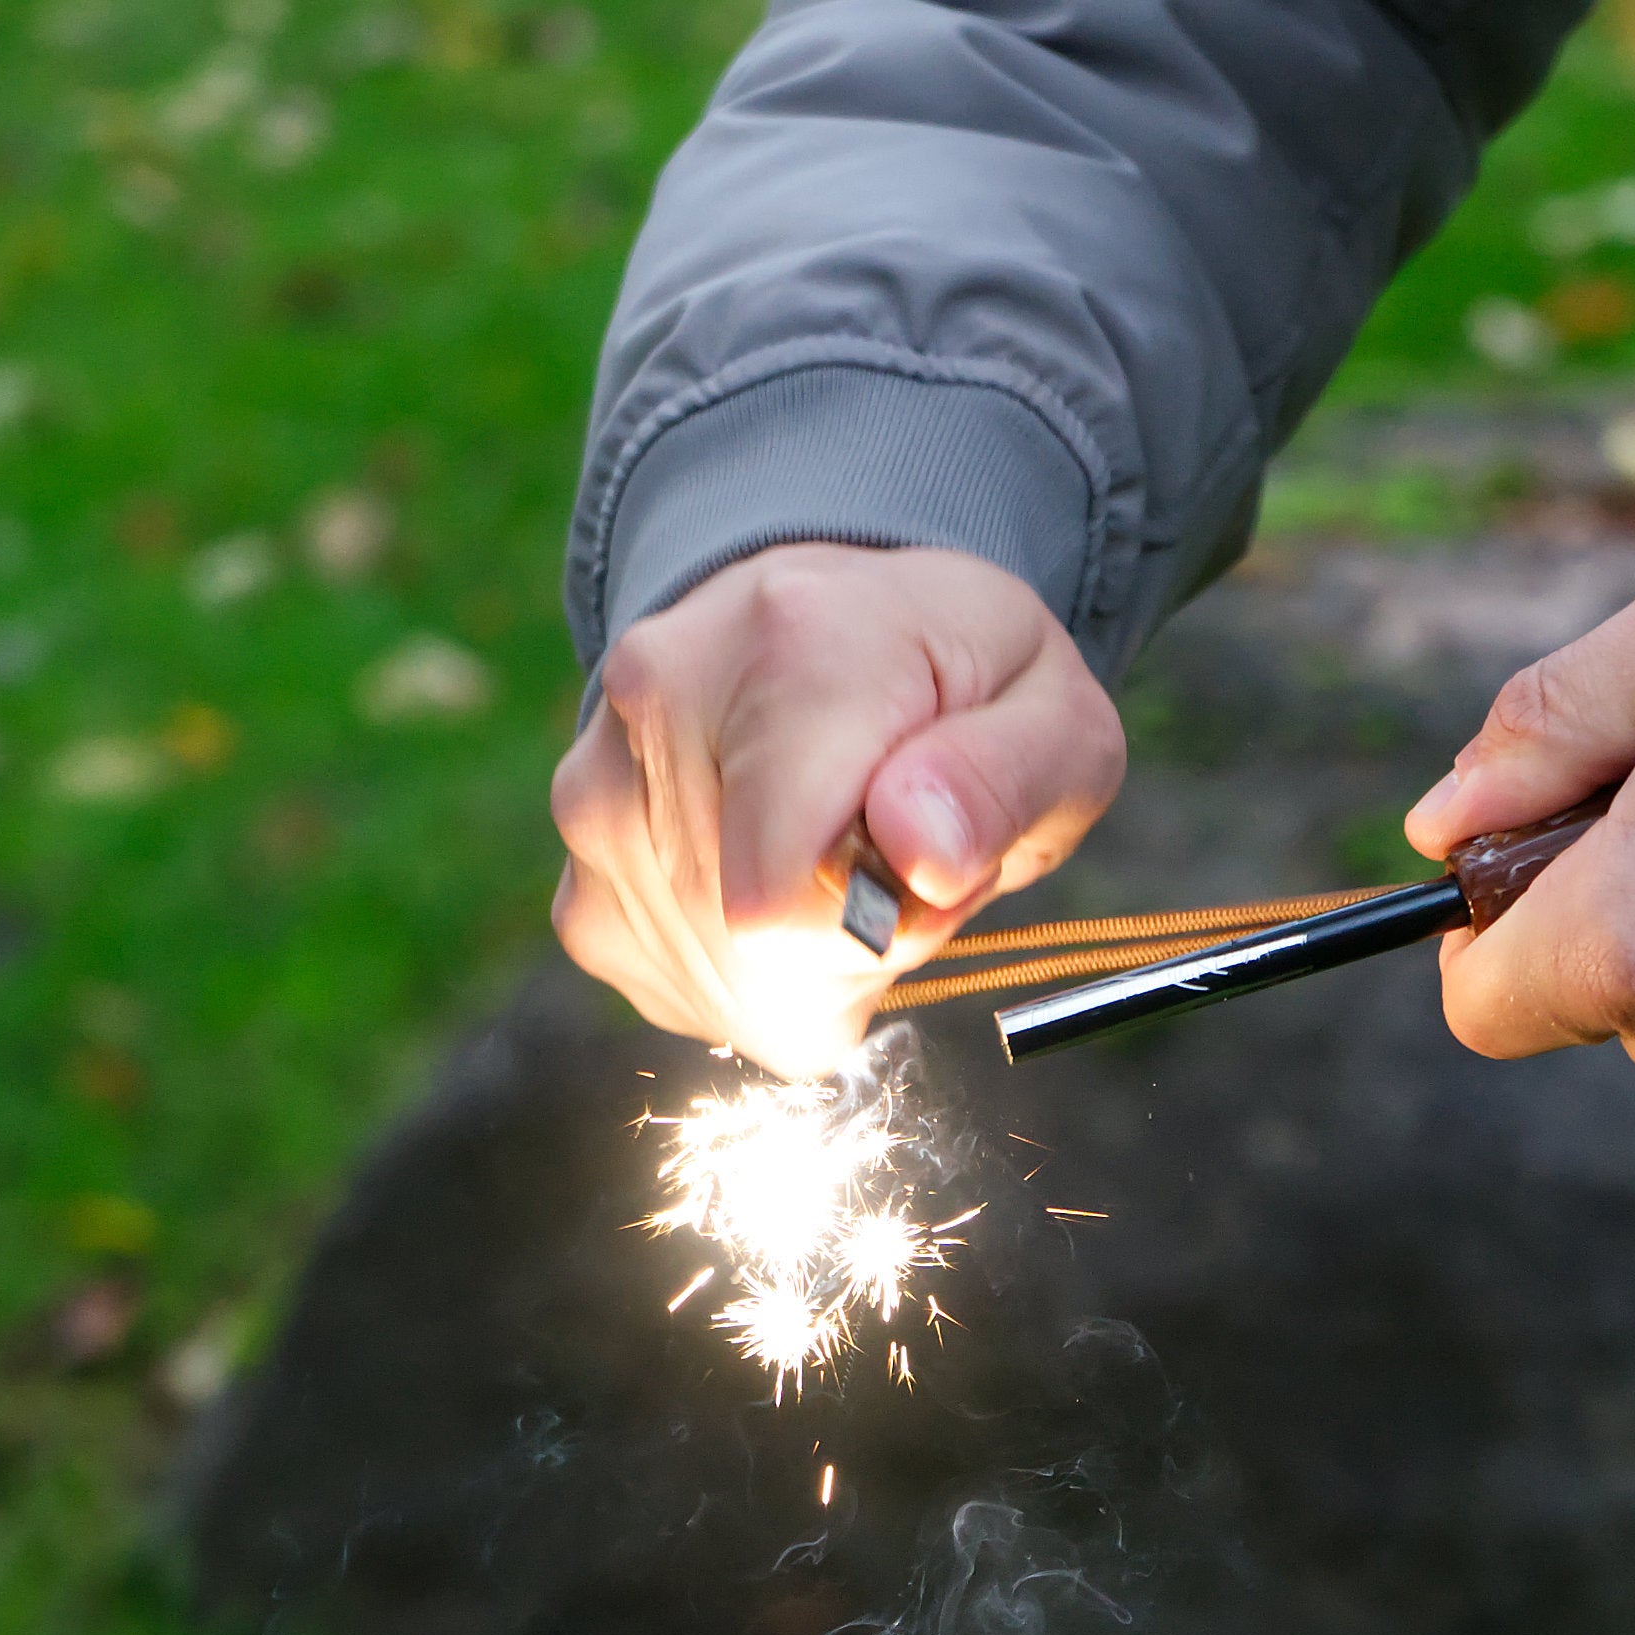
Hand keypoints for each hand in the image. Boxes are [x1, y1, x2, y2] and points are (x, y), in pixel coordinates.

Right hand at [551, 543, 1125, 1076]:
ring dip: (814, 960)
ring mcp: (595, 798)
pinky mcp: (580, 892)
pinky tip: (779, 881)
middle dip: (864, 937)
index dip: (897, 917)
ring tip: (835, 850)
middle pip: (769, 947)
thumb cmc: (959, 686)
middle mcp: (657, 702)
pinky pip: (692, 997)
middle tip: (896, 848)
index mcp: (793, 645)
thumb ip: (1007, 780)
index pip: (790, 891)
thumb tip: (921, 856)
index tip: (932, 853)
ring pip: (732, 982)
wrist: (830, 637)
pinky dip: (756, 975)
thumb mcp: (1054, 715)